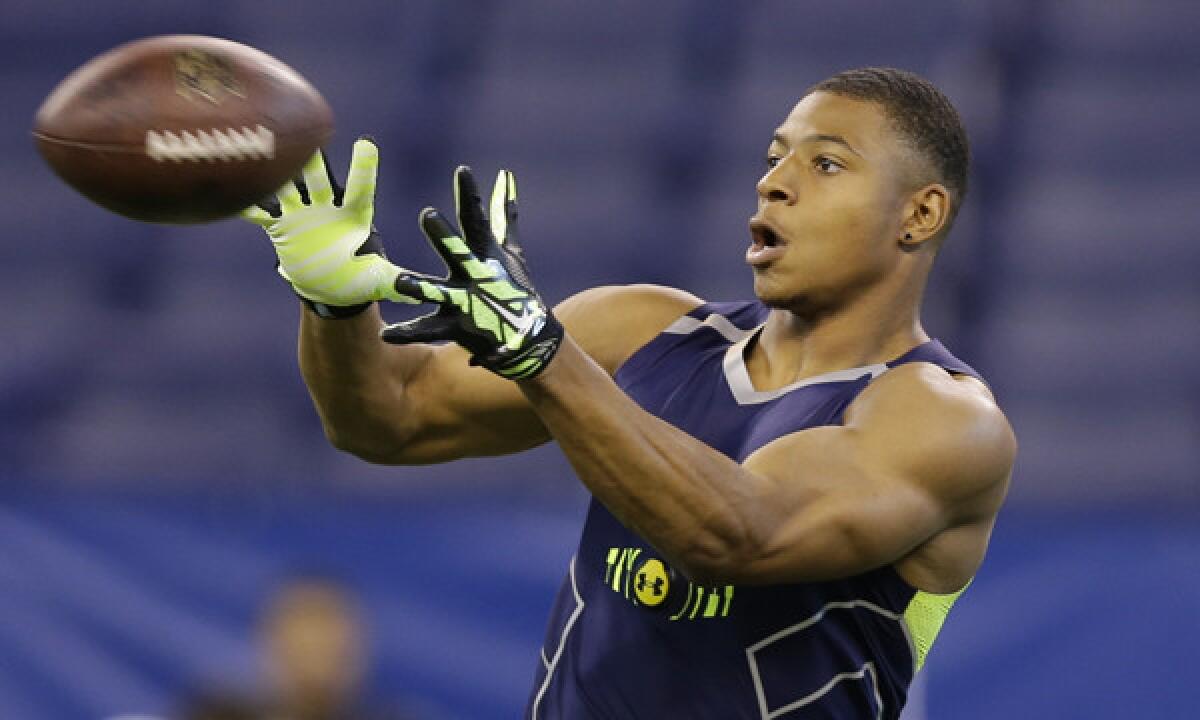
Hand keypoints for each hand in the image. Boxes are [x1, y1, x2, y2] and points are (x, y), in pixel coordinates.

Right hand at [241, 137, 420, 315]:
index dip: (364, 168)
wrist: (330, 288)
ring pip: (288, 188)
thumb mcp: (380, 281)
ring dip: (277, 173)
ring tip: (265, 149)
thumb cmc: (360, 280)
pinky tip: (230, 190)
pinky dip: (246, 205)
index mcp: (355, 217)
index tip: (367, 143)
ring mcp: (302, 215)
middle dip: (314, 163)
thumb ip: (400, 283)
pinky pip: (260, 214)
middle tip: (309, 140)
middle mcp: (328, 209)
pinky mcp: (281, 227)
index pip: (361, 189)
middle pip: (321, 181)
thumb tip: (425, 292)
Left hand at [381, 166, 562, 379]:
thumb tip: (504, 175)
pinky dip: (407, 332)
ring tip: (398, 281)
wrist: (529, 338)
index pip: (476, 220)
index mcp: (486, 255)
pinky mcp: (457, 327)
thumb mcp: (510, 250)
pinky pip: (427, 329)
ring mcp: (466, 302)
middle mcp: (475, 275)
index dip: (470, 196)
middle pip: (457, 252)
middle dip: (444, 236)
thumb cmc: (516, 289)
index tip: (462, 171)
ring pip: (438, 292)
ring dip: (419, 287)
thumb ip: (503, 214)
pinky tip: (385, 335)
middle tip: (428, 215)